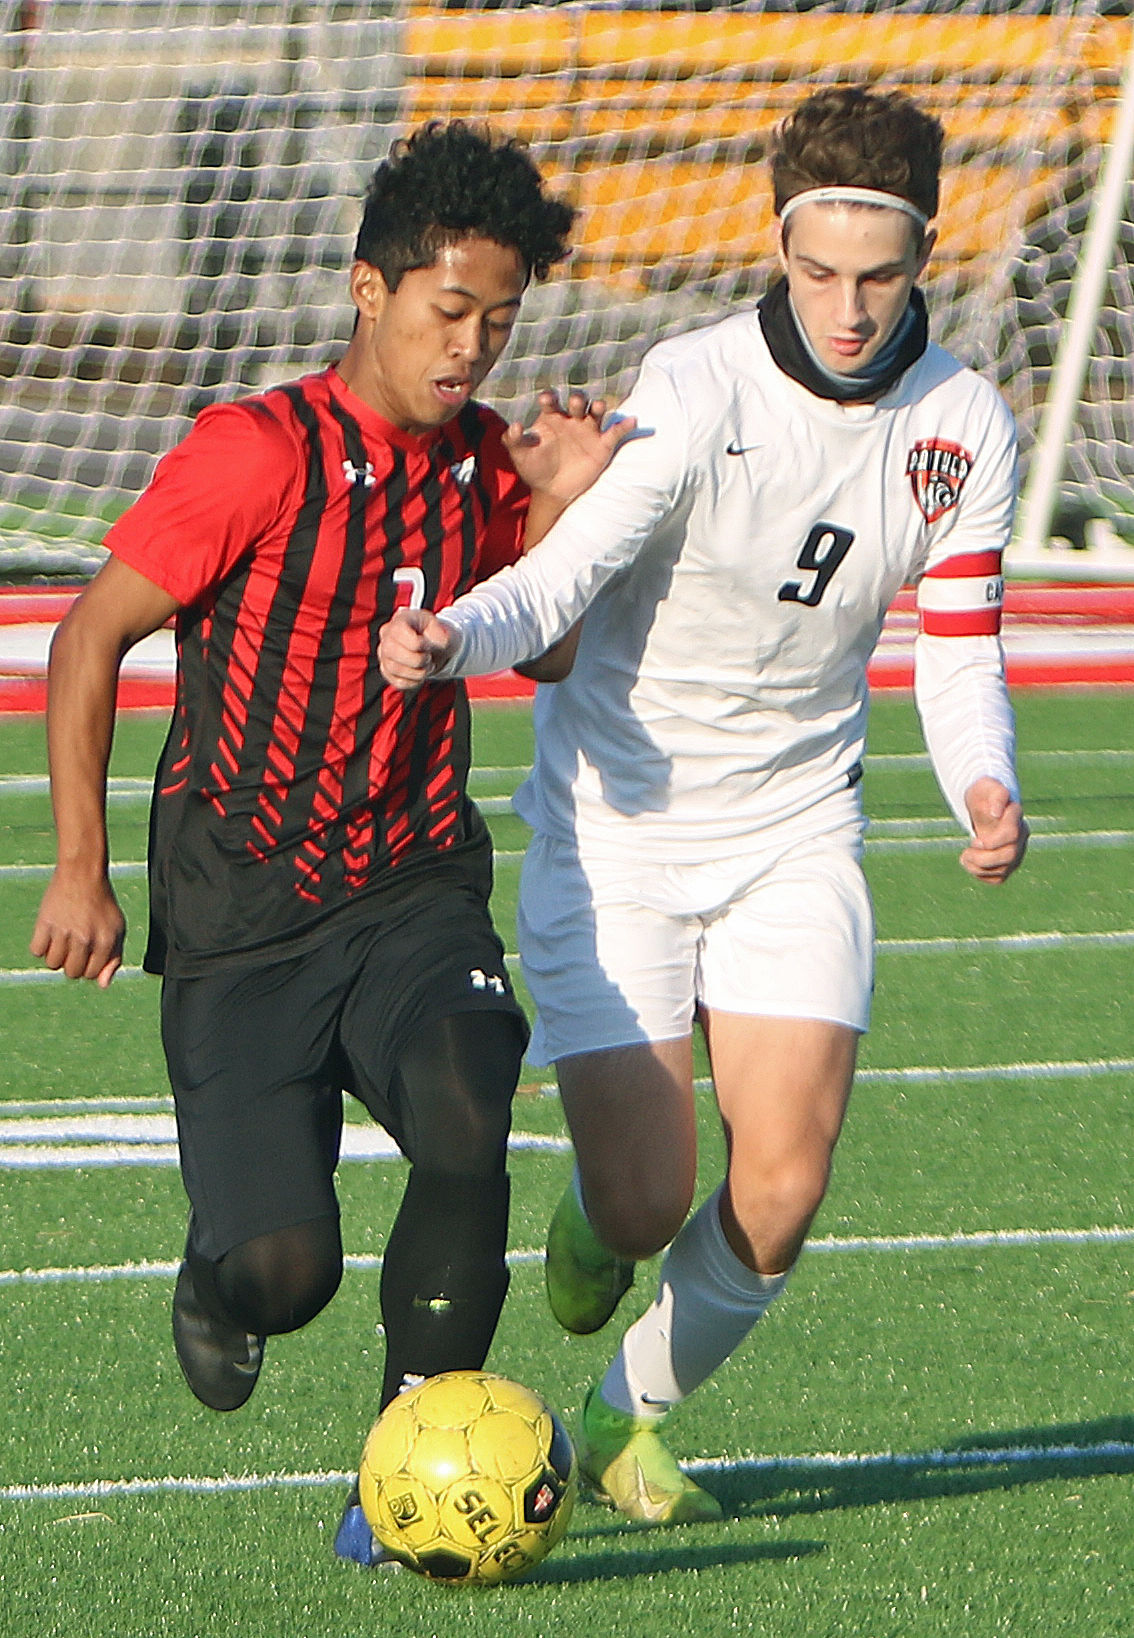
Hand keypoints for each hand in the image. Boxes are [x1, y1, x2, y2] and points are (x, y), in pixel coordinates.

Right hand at [30, 870, 125, 987]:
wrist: (82, 874)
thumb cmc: (101, 904)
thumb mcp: (117, 929)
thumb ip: (114, 959)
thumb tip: (102, 986)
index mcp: (105, 942)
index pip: (91, 975)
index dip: (88, 967)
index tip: (88, 952)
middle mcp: (85, 939)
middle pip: (71, 973)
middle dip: (72, 963)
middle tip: (74, 945)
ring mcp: (64, 931)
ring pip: (53, 964)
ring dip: (56, 955)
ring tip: (62, 939)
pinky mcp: (45, 923)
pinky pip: (36, 951)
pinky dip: (40, 946)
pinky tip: (50, 933)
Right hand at [378, 606, 456, 691]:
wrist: (431, 645)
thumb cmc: (432, 633)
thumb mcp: (439, 626)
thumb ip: (441, 631)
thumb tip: (441, 642)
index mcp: (399, 620)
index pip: (400, 633)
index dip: (419, 644)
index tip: (428, 645)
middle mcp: (386, 636)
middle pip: (394, 652)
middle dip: (418, 659)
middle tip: (429, 658)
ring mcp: (384, 654)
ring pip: (396, 669)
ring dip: (418, 672)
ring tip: (427, 666)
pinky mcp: (387, 671)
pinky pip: (398, 682)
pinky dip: (414, 681)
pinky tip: (420, 673)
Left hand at [503, 388, 636, 503]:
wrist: (552, 491)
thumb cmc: (535, 469)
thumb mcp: (520, 456)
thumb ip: (512, 440)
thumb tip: (515, 426)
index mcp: (551, 417)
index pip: (552, 401)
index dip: (549, 397)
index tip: (546, 400)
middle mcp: (571, 419)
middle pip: (578, 402)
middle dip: (578, 399)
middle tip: (575, 403)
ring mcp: (588, 431)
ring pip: (596, 412)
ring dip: (599, 406)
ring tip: (598, 407)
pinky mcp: (602, 445)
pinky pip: (616, 433)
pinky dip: (624, 426)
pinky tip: (631, 421)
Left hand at [960, 777, 1028, 884]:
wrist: (986, 806)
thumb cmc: (985, 795)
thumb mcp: (987, 787)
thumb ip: (996, 795)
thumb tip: (996, 812)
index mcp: (1016, 818)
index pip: (1011, 834)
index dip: (992, 841)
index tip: (974, 840)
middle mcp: (1021, 837)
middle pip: (1009, 855)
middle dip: (984, 858)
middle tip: (966, 852)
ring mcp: (1016, 852)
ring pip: (1003, 870)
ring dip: (978, 868)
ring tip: (964, 856)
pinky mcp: (1007, 864)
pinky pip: (997, 879)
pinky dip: (981, 876)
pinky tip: (970, 864)